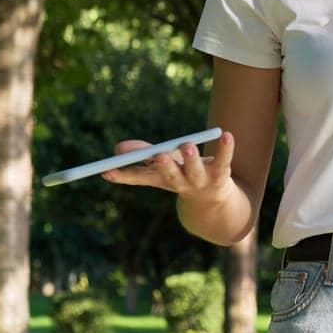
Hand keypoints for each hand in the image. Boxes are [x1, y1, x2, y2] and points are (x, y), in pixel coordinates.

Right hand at [100, 131, 234, 201]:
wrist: (213, 197)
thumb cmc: (181, 174)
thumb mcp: (161, 164)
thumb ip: (141, 154)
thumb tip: (119, 148)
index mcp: (161, 179)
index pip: (139, 178)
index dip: (123, 175)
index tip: (106, 171)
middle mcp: (180, 181)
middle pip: (170, 174)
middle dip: (163, 165)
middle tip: (157, 155)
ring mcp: (200, 179)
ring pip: (195, 168)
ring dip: (191, 157)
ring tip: (186, 145)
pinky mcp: (221, 173)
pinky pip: (224, 160)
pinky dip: (225, 148)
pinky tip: (225, 135)